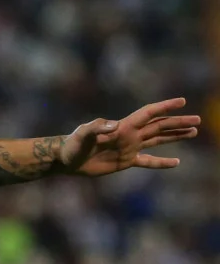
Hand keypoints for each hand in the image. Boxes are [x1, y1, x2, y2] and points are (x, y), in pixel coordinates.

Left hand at [59, 98, 199, 176]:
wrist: (66, 160)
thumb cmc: (72, 144)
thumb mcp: (82, 134)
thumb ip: (97, 127)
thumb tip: (115, 126)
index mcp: (123, 126)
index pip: (149, 113)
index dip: (165, 107)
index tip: (182, 101)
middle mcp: (130, 135)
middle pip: (159, 126)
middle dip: (178, 122)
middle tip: (198, 120)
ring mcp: (129, 148)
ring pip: (158, 140)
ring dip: (175, 136)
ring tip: (193, 132)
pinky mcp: (125, 161)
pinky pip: (148, 161)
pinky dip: (162, 162)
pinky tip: (176, 162)